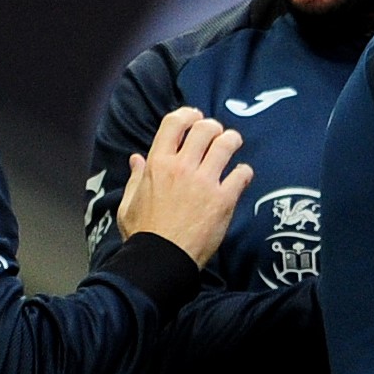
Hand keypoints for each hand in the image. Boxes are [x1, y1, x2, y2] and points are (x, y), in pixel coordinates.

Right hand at [115, 106, 252, 265]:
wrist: (161, 259)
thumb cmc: (143, 233)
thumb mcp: (129, 203)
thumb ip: (136, 178)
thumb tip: (136, 159)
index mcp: (157, 164)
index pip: (174, 123)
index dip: (188, 115)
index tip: (196, 117)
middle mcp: (181, 167)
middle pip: (205, 128)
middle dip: (214, 127)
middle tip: (218, 135)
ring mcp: (204, 182)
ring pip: (226, 144)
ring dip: (233, 140)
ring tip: (234, 145)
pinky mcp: (223, 200)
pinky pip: (242, 174)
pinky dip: (244, 172)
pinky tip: (241, 177)